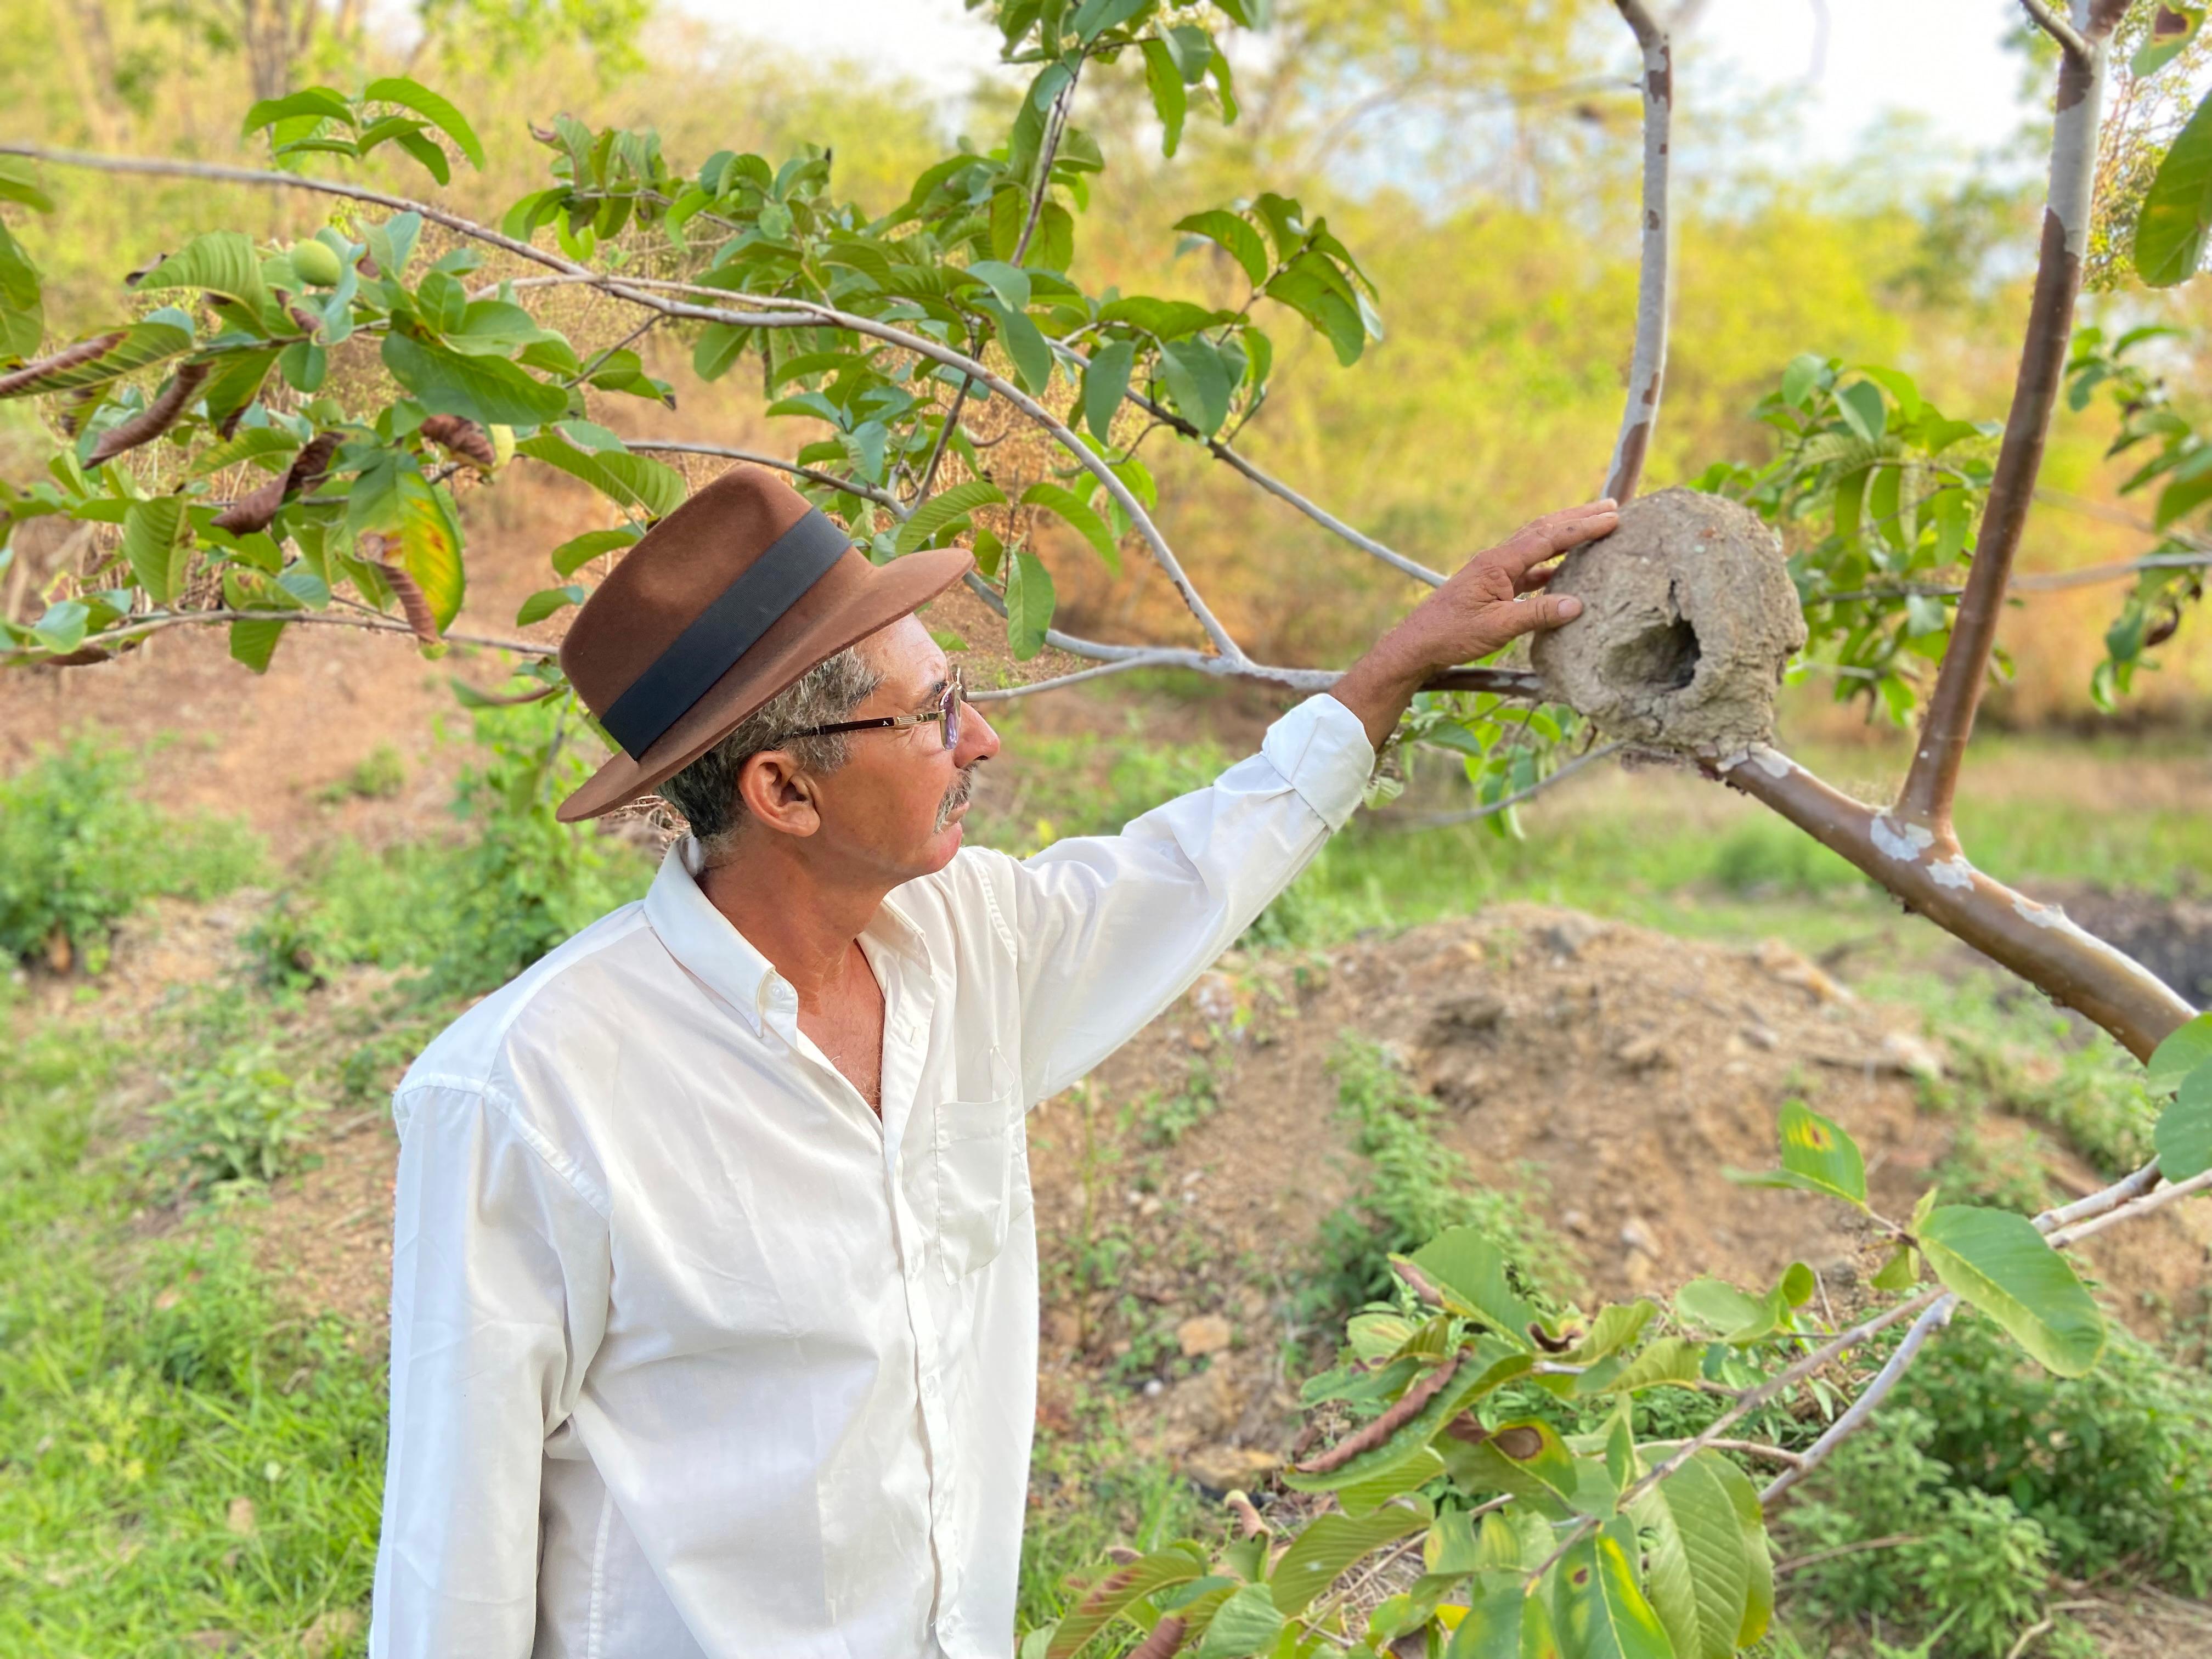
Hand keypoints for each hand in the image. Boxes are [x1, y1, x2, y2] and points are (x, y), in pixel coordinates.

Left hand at [1329, 499, 1618, 748]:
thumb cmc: (1451, 635)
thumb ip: (1537, 614)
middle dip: (1578, 518)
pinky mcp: (1494, 586)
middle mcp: (1498, 560)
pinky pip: (1530, 568)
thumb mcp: (1497, 628)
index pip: (1549, 538)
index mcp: (1499, 563)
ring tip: (1595, 527)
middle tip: (1611, 508)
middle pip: (1544, 530)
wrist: (1417, 644)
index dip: (1582, 527)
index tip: (1612, 519)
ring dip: (1566, 535)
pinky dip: (1552, 563)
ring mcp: (1495, 572)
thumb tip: (1578, 604)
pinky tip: (1568, 570)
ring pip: (1537, 545)